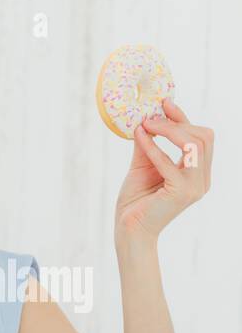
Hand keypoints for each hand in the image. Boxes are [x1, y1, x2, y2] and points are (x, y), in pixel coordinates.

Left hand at [116, 97, 212, 241]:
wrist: (128, 230)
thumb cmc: (135, 201)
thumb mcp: (143, 166)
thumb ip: (149, 145)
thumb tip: (146, 119)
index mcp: (198, 173)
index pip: (200, 138)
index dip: (183, 118)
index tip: (164, 103)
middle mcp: (202, 179)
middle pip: (203, 137)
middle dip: (177, 122)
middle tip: (151, 116)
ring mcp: (196, 186)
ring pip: (195, 145)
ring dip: (168, 130)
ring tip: (145, 125)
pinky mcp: (182, 192)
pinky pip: (171, 162)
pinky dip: (155, 147)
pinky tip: (140, 137)